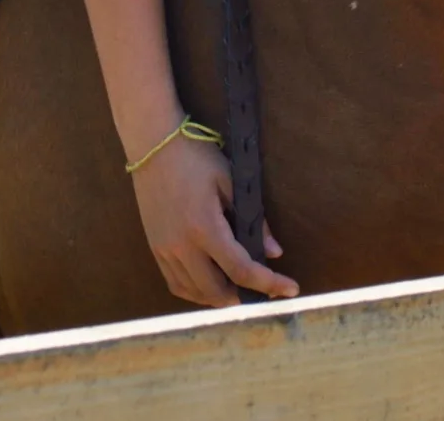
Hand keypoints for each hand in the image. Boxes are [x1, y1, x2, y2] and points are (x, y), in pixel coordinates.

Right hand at [128, 135, 298, 306]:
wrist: (152, 144)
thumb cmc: (195, 156)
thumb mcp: (231, 180)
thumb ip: (254, 219)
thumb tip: (274, 252)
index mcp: (205, 227)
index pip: (241, 269)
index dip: (269, 283)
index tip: (291, 289)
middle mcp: (182, 245)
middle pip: (216, 290)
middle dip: (244, 296)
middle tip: (265, 290)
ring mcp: (164, 249)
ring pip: (193, 292)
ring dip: (219, 298)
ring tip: (239, 290)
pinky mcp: (155, 247)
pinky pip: (175, 283)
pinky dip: (195, 292)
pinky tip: (209, 285)